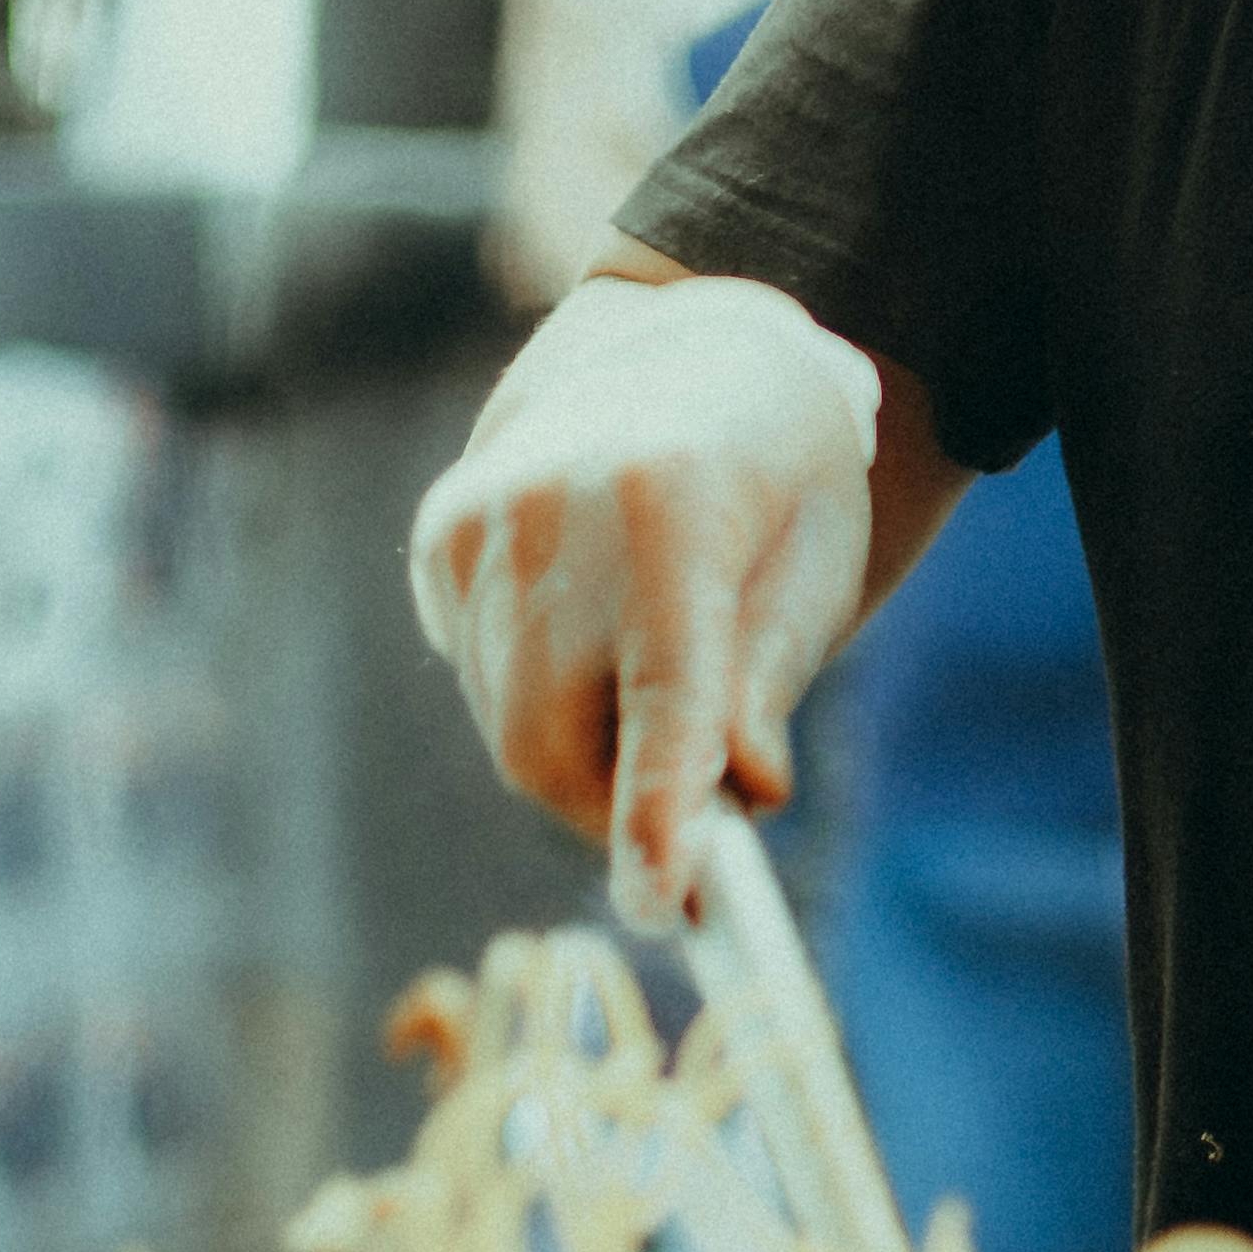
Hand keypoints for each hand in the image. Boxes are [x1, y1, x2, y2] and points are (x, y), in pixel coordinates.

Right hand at [407, 274, 882, 927]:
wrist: (688, 344)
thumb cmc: (777, 475)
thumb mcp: (812, 569)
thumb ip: (764, 688)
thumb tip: (740, 804)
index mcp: (678, 510)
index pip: (664, 699)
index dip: (657, 816)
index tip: (660, 907)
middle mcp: (557, 508)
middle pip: (554, 743)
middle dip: (616, 815)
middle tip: (686, 832)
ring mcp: (481, 519)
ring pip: (510, 728)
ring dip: (583, 757)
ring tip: (651, 691)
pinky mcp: (441, 535)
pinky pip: (480, 679)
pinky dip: (540, 697)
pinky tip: (595, 627)